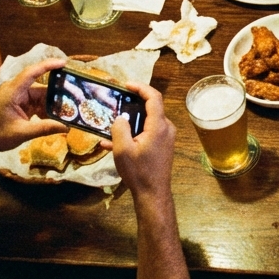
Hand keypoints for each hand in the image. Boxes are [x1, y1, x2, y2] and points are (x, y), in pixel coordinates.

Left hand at [0, 58, 65, 161]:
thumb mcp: (22, 133)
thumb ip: (45, 128)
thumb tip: (67, 127)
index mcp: (12, 92)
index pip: (31, 73)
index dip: (48, 65)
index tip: (64, 63)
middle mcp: (15, 90)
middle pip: (41, 87)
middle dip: (57, 93)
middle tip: (75, 98)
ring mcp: (17, 96)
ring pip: (41, 95)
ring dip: (52, 103)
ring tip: (69, 110)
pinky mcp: (19, 103)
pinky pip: (37, 102)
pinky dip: (46, 109)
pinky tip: (56, 116)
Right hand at [102, 81, 174, 200]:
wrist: (153, 193)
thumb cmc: (138, 172)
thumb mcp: (122, 149)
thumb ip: (119, 129)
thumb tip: (120, 118)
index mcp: (158, 126)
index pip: (154, 97)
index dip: (141, 87)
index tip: (126, 85)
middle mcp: (166, 128)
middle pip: (151, 108)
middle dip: (133, 103)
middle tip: (116, 102)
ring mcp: (166, 137)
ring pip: (148, 121)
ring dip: (131, 120)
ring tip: (111, 123)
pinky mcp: (163, 145)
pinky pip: (148, 133)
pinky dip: (134, 133)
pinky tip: (112, 142)